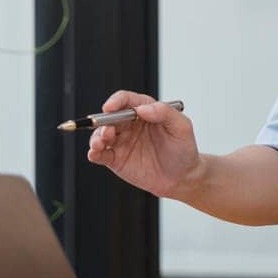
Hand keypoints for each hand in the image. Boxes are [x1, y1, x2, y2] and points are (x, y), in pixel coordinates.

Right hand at [85, 90, 200, 199]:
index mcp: (145, 111)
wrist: (182, 177)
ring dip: (97, 137)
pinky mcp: (116, 159)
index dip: (116, 101)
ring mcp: (122, 142)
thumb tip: (142, 108)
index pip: (126, 100)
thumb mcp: (182, 127)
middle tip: (108, 130)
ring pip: (101, 135)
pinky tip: (95, 153)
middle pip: (109, 117)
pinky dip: (94, 153)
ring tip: (102, 142)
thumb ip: (165, 112)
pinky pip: (100, 154)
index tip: (110, 107)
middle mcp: (130, 125)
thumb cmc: (183, 149)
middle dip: (103, 121)